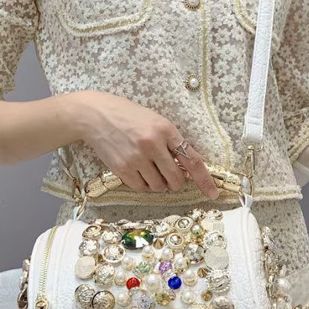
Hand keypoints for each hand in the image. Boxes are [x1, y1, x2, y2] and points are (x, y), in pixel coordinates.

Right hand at [75, 91, 220, 198]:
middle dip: (176, 182)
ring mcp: (137, 158)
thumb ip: (171, 141)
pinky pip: (141, 188)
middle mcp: (153, 144)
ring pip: (159, 186)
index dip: (204, 179)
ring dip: (158, 183)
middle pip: (176, 179)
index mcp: (165, 129)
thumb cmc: (128, 116)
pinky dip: (143, 184)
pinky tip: (136, 170)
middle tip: (170, 176)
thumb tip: (186, 167)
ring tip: (148, 167)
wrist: (95, 115)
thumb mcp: (155, 121)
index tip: (213, 192)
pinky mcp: (122, 169)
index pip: (192, 159)